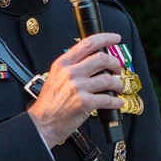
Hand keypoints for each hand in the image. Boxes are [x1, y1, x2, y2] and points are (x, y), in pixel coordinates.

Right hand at [28, 32, 124, 146]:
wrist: (42, 122)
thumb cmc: (49, 102)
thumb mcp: (56, 76)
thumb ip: (71, 66)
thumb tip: (93, 60)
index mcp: (63, 63)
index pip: (88, 43)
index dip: (105, 38)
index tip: (115, 39)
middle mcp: (71, 72)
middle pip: (102, 59)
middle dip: (115, 63)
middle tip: (118, 69)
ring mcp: (78, 87)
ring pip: (108, 79)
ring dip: (118, 84)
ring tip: (118, 88)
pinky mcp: (85, 102)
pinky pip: (108, 99)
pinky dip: (117, 101)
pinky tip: (117, 102)